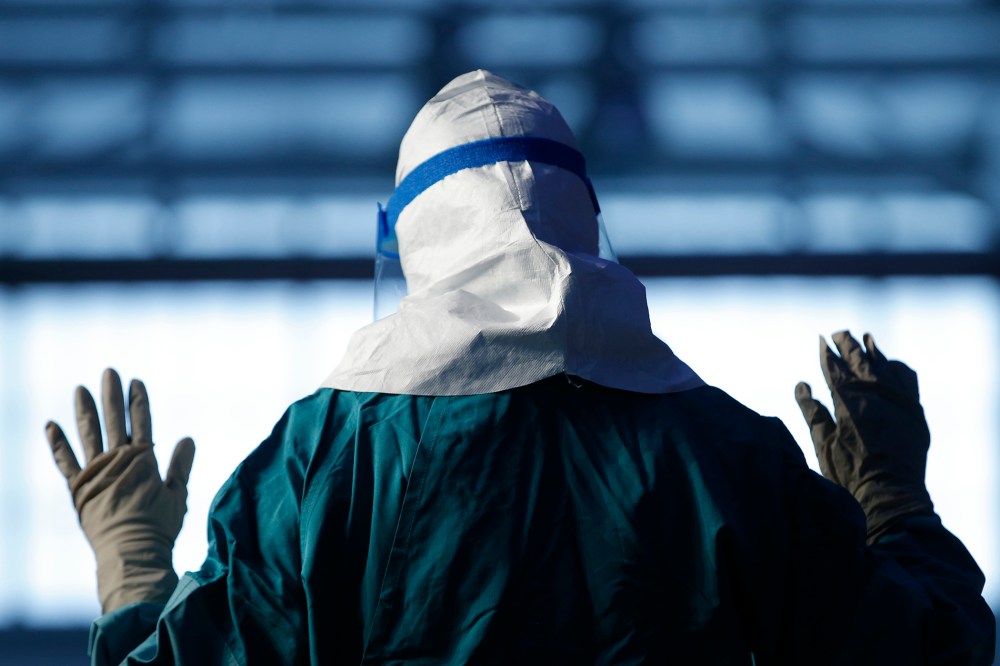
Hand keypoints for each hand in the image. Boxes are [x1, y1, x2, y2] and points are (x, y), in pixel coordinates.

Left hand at [46, 368, 194, 612]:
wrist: (130, 552)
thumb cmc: (159, 527)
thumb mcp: (177, 495)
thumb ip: (181, 465)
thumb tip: (188, 438)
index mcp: (143, 460)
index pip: (142, 422)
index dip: (139, 401)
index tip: (136, 381)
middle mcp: (118, 460)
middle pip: (115, 420)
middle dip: (112, 395)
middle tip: (109, 372)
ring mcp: (96, 473)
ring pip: (89, 433)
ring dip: (85, 410)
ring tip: (81, 389)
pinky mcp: (78, 488)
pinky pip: (65, 461)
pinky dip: (57, 443)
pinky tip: (51, 425)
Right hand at [795, 331, 933, 540]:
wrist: (890, 494)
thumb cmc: (850, 473)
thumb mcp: (823, 442)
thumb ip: (812, 410)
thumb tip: (802, 385)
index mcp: (849, 401)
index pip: (834, 367)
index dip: (826, 353)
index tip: (821, 340)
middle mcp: (876, 394)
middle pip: (860, 359)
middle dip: (847, 344)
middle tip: (839, 333)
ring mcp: (899, 400)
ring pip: (885, 364)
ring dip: (873, 350)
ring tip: (865, 338)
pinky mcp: (914, 410)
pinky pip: (907, 379)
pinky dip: (897, 368)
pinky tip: (891, 364)